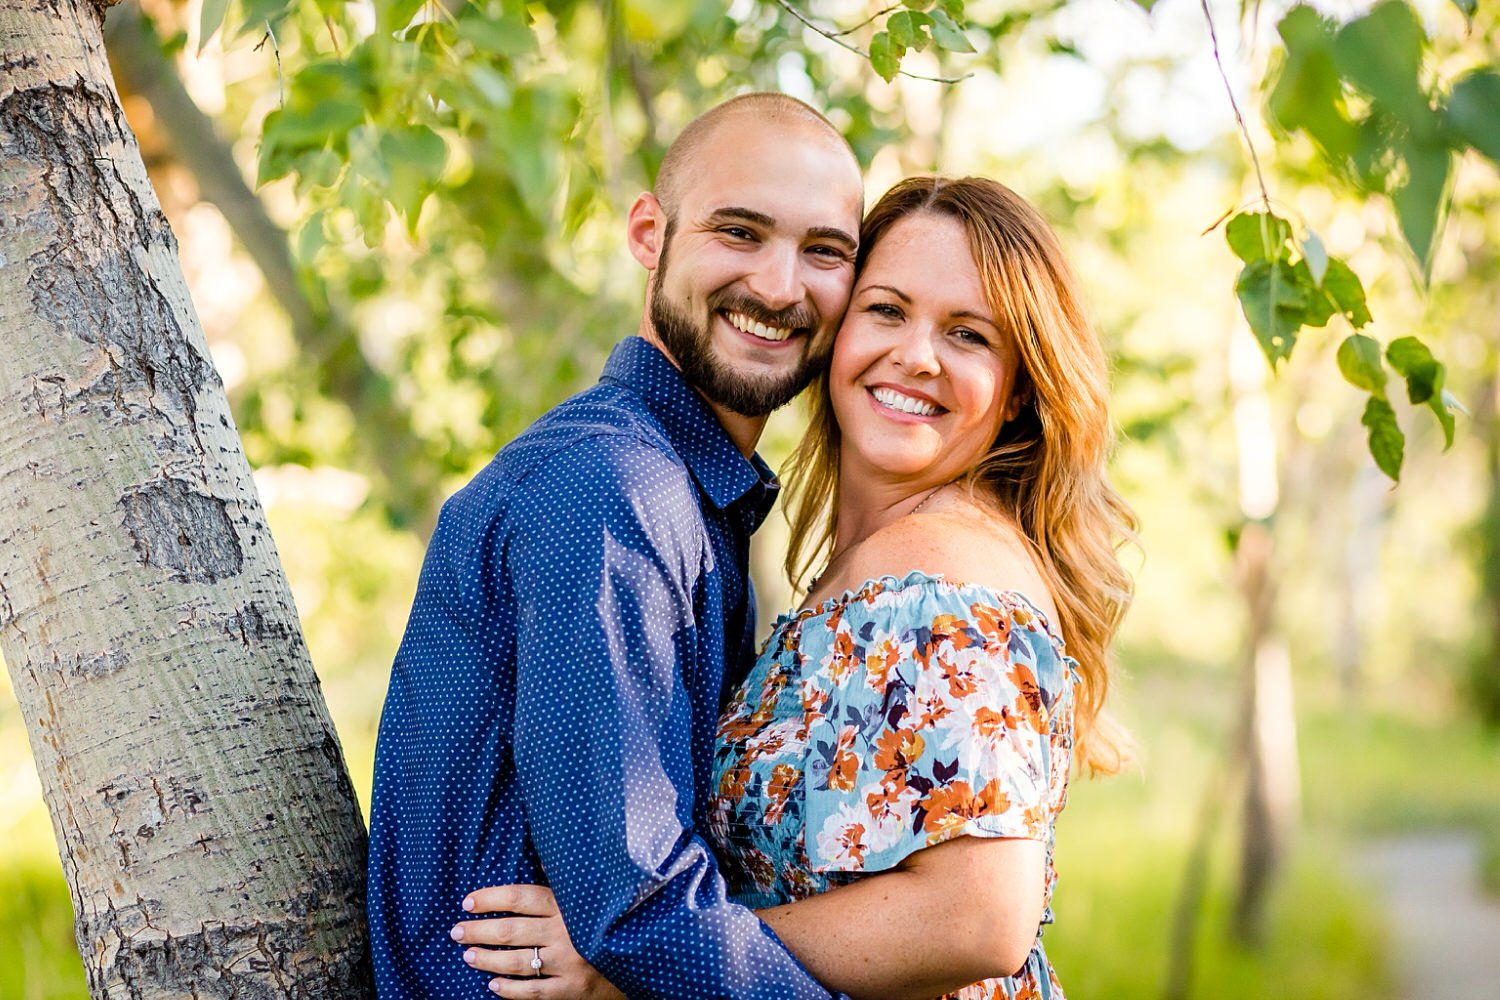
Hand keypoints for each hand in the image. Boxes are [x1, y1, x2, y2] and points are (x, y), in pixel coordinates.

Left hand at [451, 884, 624, 998]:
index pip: (521, 898)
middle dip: (479, 930)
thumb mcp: (591, 896)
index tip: (469, 901)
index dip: (492, 898)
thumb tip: (542, 858)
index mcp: (568, 906)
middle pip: (512, 931)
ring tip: (468, 955)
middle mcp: (567, 933)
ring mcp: (569, 963)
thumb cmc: (607, 922)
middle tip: (457, 930)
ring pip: (519, 962)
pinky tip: (493, 985)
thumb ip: (565, 880)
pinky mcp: (571, 989)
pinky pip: (534, 991)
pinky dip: (510, 990)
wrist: (641, 960)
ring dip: (488, 959)